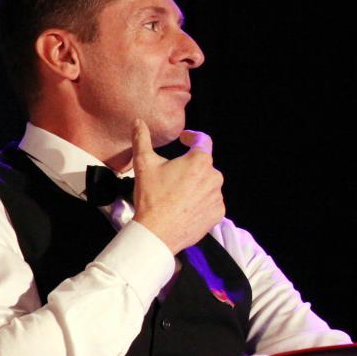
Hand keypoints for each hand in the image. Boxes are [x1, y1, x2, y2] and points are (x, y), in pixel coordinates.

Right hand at [131, 119, 225, 253]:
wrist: (157, 233)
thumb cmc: (151, 197)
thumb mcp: (143, 164)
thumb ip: (142, 139)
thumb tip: (138, 122)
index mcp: (200, 161)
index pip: (202, 140)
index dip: (192, 137)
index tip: (184, 139)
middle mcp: (215, 177)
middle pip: (203, 165)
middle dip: (190, 166)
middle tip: (171, 175)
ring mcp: (218, 197)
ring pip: (207, 184)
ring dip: (195, 185)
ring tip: (176, 195)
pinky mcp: (217, 214)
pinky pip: (211, 202)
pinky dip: (200, 202)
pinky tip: (184, 207)